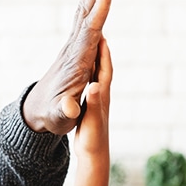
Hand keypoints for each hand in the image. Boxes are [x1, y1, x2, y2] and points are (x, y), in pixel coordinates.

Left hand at [22, 0, 112, 134]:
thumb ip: (65, 111)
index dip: (99, 9)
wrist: (38, 112)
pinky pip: (85, 17)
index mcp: (77, 61)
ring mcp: (74, 45)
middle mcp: (74, 48)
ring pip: (85, 10)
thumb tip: (69, 109)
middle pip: (86, 12)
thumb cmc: (53, 115)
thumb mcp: (60, 117)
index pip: (90, 30)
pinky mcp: (76, 46)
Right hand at [73, 38, 112, 157]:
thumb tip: (95, 85)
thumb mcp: (91, 119)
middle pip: (102, 67)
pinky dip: (86, 72)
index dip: (104, 53)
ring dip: (93, 59)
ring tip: (89, 44)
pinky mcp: (90, 104)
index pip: (104, 69)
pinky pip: (88, 82)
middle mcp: (101, 95)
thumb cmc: (93, 139)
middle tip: (96, 31)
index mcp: (102, 96)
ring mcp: (97, 99)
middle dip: (99, 50)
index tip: (102, 35)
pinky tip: (81, 68)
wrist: (94, 154)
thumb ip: (94, 102)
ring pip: (95, 74)